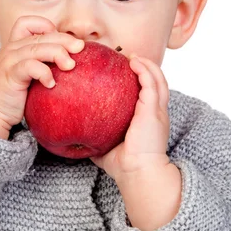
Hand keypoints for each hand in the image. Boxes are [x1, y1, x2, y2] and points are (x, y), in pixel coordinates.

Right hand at [0, 16, 84, 134]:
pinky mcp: (9, 75)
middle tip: (80, 48)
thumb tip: (73, 59)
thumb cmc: (16, 94)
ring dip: (58, 54)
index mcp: (16, 45)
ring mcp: (9, 61)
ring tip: (70, 66)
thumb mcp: (30, 74)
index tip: (62, 42)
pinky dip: (44, 72)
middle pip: (42, 35)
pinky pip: (30, 66)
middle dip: (64, 40)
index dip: (47, 26)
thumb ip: (44, 62)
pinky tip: (51, 83)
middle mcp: (11, 49)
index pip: (29, 22)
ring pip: (37, 48)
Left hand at [89, 54, 170, 180]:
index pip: (149, 96)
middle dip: (147, 68)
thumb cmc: (123, 166)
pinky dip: (144, 70)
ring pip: (158, 79)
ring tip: (133, 56)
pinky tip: (134, 62)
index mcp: (149, 121)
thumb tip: (72, 137)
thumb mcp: (106, 147)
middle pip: (157, 83)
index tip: (127, 72)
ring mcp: (157, 111)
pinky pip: (151, 83)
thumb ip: (93, 138)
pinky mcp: (153, 110)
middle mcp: (157, 113)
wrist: (138, 174)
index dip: (142, 82)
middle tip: (130, 59)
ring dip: (147, 65)